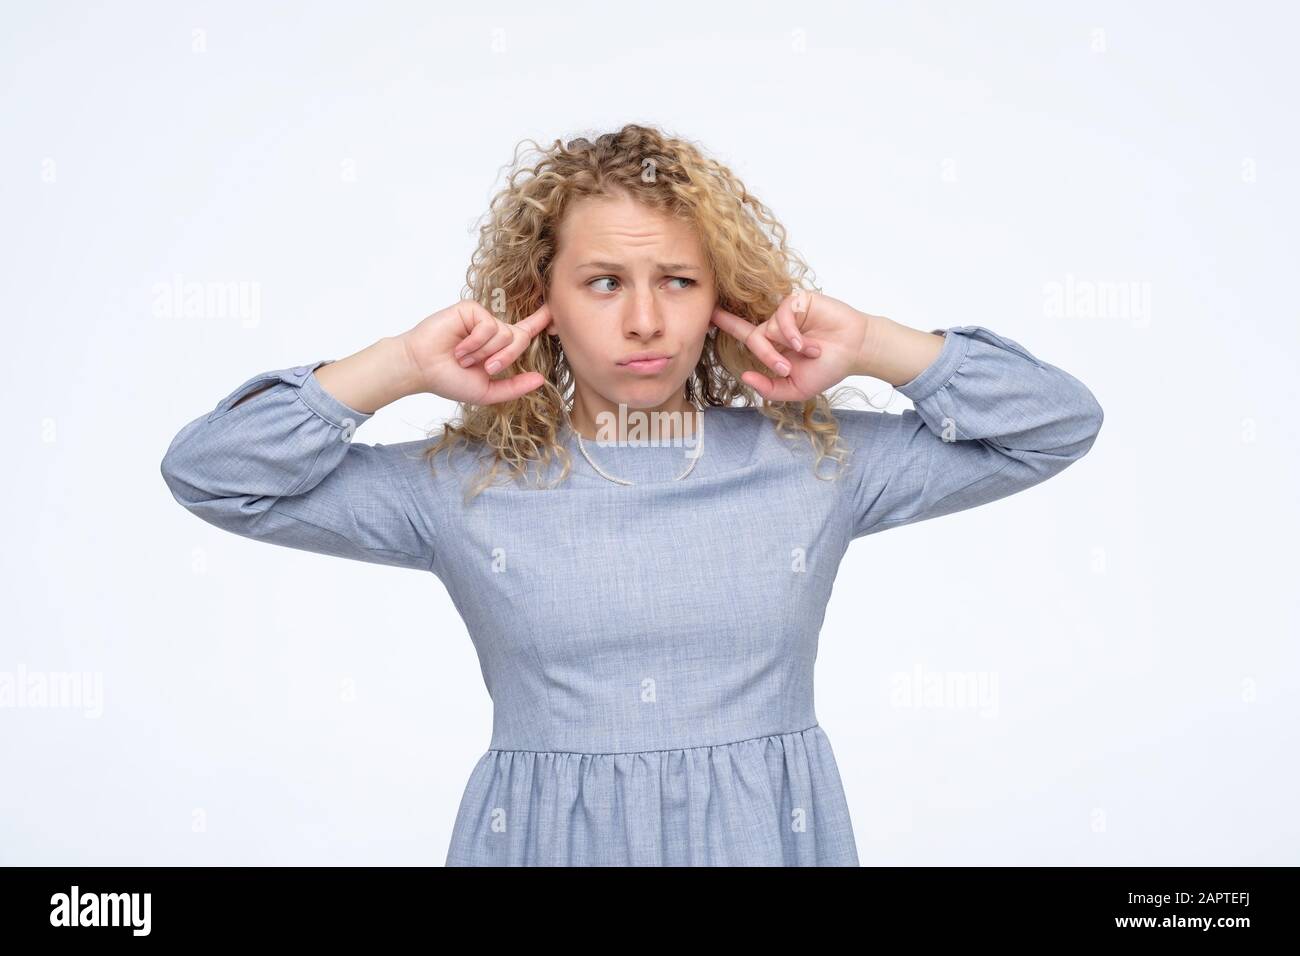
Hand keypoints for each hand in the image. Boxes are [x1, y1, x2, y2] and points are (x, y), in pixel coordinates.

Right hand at [398, 300, 552, 404]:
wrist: (421, 369)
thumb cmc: (449, 380)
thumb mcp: (487, 391)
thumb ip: (514, 387)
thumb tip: (540, 380)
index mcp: (499, 347)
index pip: (526, 331)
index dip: (542, 321)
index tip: (556, 309)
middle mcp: (493, 330)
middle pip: (520, 338)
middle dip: (505, 358)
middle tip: (484, 368)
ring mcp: (482, 318)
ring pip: (505, 334)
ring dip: (484, 352)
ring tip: (464, 357)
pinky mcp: (471, 310)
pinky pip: (489, 326)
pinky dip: (475, 342)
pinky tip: (459, 347)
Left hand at [710, 291, 869, 400]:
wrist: (856, 351)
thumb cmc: (828, 368)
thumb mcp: (795, 388)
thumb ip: (769, 388)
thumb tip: (745, 376)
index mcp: (774, 346)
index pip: (744, 333)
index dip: (725, 323)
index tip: (707, 314)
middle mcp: (777, 328)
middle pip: (753, 338)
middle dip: (766, 355)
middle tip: (784, 368)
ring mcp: (787, 313)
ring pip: (767, 328)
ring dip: (786, 347)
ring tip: (809, 353)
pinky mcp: (798, 301)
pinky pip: (781, 315)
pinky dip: (791, 333)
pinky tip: (806, 343)